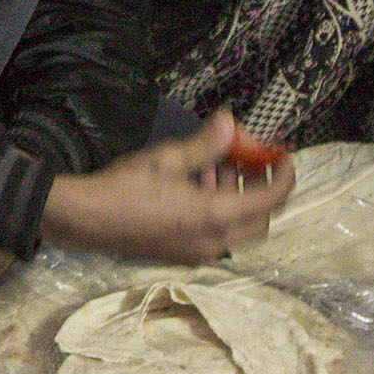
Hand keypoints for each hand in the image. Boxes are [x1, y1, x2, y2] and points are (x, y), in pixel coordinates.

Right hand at [38, 109, 296, 263]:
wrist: (88, 220)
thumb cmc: (126, 187)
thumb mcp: (167, 159)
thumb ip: (205, 144)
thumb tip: (230, 120)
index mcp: (216, 217)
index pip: (270, 200)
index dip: (284, 176)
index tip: (285, 154)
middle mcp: (214, 242)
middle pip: (260, 219)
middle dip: (262, 187)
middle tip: (252, 158)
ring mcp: (198, 252)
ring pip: (239, 228)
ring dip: (238, 197)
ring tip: (218, 163)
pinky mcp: (183, 254)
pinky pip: (217, 234)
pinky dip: (220, 209)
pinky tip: (198, 183)